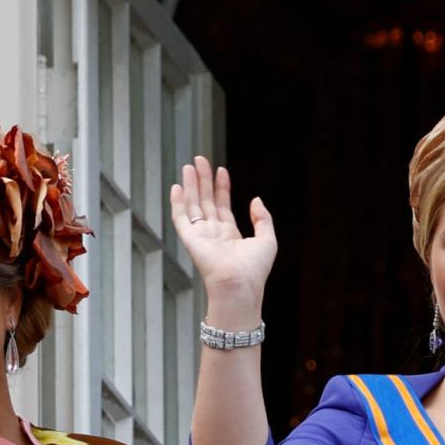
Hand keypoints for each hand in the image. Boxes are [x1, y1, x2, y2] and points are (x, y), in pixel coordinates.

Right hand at [169, 157, 276, 311]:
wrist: (239, 284)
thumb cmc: (254, 270)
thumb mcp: (267, 240)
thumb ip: (263, 219)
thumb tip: (256, 200)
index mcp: (230, 236)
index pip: (223, 206)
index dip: (222, 187)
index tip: (221, 170)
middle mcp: (213, 234)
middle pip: (205, 201)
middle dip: (203, 180)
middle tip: (200, 160)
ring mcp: (200, 236)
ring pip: (193, 205)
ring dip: (191, 185)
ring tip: (190, 166)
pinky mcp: (190, 239)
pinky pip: (180, 218)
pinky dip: (178, 203)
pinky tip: (177, 187)